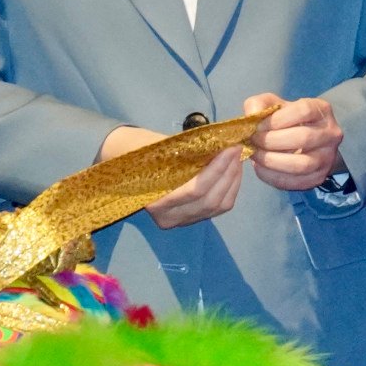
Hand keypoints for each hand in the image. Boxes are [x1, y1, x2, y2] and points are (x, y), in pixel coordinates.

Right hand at [100, 120, 248, 230]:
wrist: (128, 166)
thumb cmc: (144, 152)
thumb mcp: (160, 149)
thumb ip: (187, 153)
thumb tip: (221, 144)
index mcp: (154, 201)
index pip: (194, 190)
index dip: (217, 169)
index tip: (230, 148)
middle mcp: (168, 218)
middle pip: (209, 200)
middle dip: (228, 173)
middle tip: (237, 150)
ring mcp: (181, 221)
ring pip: (218, 205)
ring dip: (233, 180)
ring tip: (237, 158)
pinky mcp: (193, 218)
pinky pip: (219, 207)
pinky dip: (231, 188)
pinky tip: (233, 171)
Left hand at [245, 94, 346, 192]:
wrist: (301, 141)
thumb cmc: (284, 120)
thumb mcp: (271, 105)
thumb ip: (258, 104)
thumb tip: (252, 117)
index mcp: (321, 110)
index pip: (303, 111)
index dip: (276, 120)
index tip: (257, 126)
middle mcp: (331, 133)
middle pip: (303, 138)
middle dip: (271, 141)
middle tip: (253, 142)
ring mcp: (328, 157)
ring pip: (301, 164)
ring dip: (271, 161)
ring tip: (256, 155)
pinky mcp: (319, 177)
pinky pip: (295, 182)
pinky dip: (272, 177)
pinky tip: (261, 168)